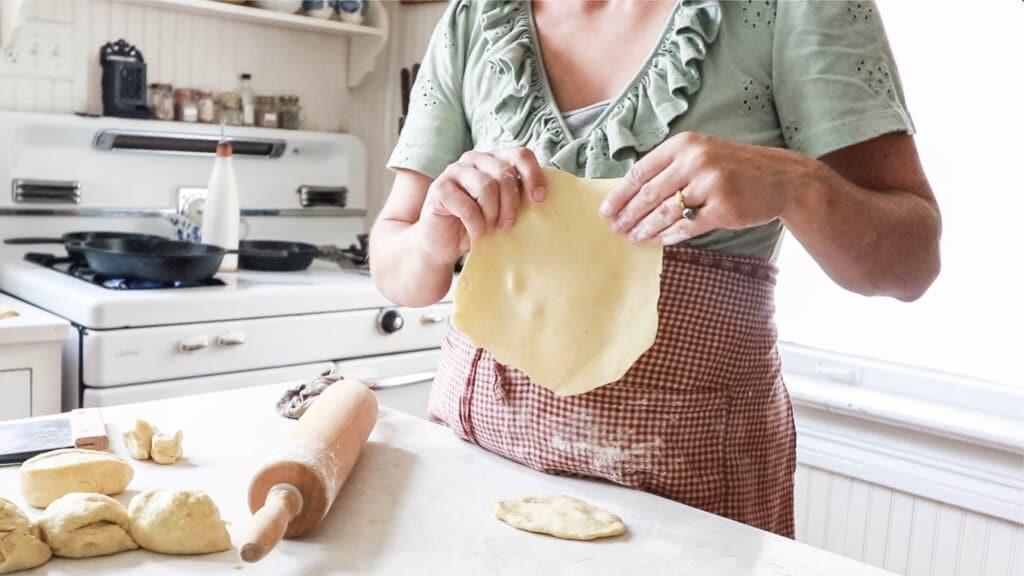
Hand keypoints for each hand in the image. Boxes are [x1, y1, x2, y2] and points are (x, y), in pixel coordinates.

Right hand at [416, 148, 546, 264]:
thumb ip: (518, 197)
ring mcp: (455, 171)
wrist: (443, 243)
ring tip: (489, 229)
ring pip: (486, 187)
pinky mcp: (439, 188)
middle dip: (511, 204)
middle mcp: (475, 159)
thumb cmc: (477, 224)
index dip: (533, 175)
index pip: (520, 155)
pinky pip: (467, 205)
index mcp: (494, 160)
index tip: (539, 199)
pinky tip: (476, 233)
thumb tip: (542, 199)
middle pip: (504, 173)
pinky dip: (476, 225)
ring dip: (492, 215)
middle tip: (507, 225)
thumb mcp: (503, 209)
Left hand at [599, 132, 813, 244]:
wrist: (781, 178)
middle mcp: (696, 161)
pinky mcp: (723, 208)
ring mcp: (710, 185)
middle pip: (649, 194)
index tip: (605, 210)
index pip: (641, 171)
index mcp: (685, 144)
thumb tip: (630, 192)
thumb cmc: (734, 168)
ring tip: (632, 237)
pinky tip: (657, 241)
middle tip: (614, 229)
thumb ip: (670, 167)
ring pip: (665, 212)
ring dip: (644, 228)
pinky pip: (686, 227)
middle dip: (628, 215)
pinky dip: (668, 236)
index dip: (620, 193)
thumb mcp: (702, 154)